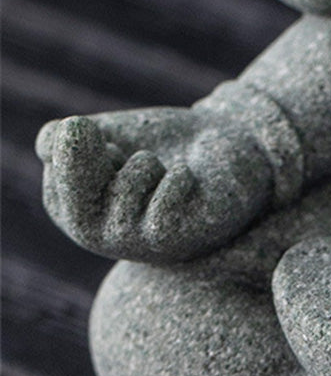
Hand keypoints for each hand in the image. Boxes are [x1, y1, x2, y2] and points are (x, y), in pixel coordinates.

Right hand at [36, 108, 273, 262]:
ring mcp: (133, 242)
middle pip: (68, 192)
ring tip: (165, 170)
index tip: (119, 141)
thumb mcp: (114, 133)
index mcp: (74, 201)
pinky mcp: (171, 242)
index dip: (91, 132)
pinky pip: (162, 206)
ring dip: (148, 165)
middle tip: (132, 150)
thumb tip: (51, 140)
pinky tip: (189, 181)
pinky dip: (179, 178)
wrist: (234, 146)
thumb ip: (70, 137)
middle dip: (100, 157)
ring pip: (123, 190)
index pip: (54, 156)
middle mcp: (96, 232)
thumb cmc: (171, 144)